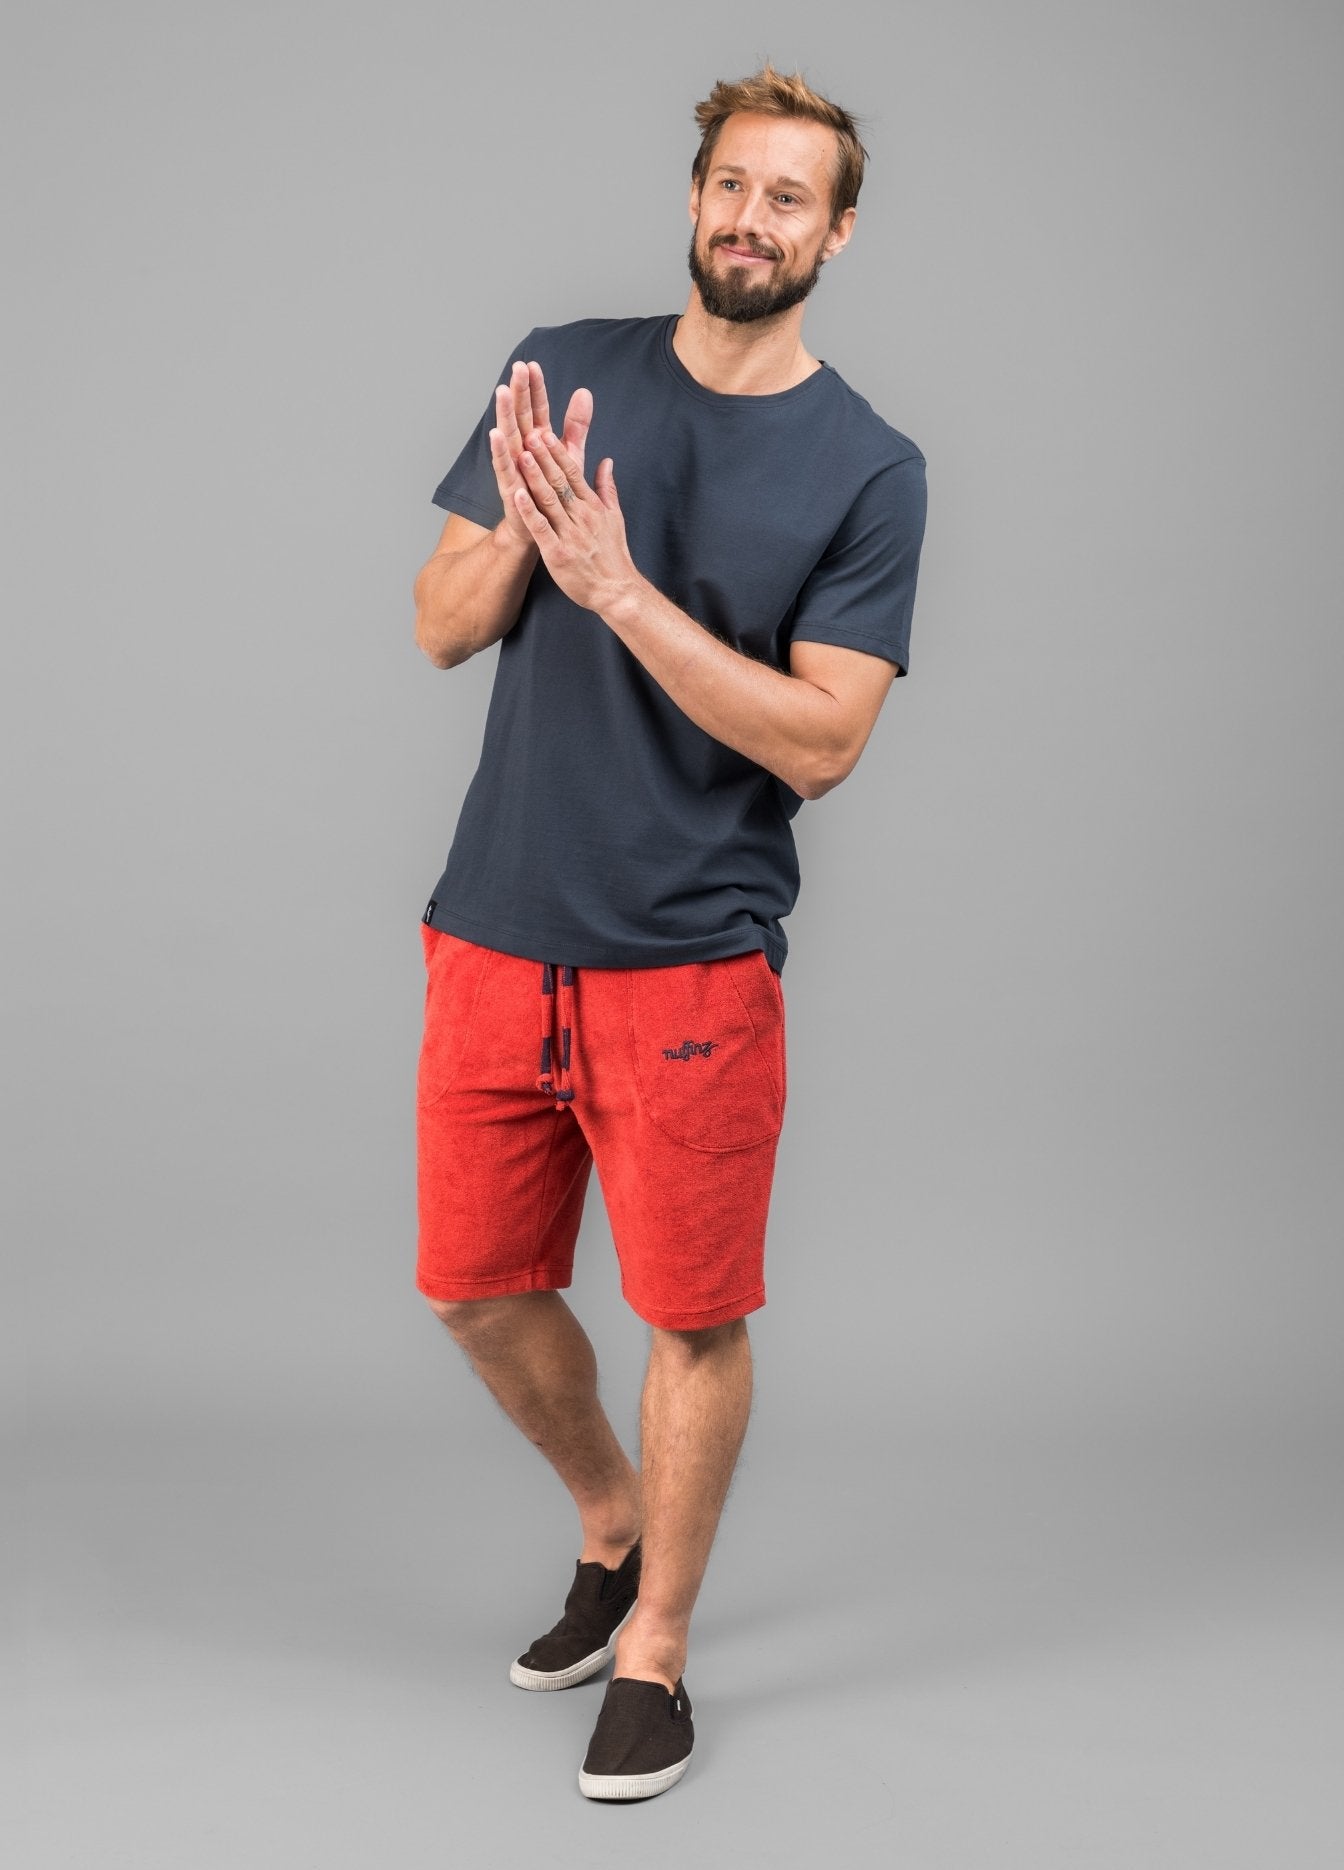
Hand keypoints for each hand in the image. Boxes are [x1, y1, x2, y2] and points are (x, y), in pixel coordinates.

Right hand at [490, 360, 591, 549]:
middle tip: (517, 367)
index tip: (533, 364)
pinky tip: (495, 434)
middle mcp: (522, 449)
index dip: (535, 388)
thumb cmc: (552, 490)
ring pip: (509, 435)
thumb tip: (584, 392)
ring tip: (501, 391)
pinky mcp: (510, 488)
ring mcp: (514, 467)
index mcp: (538, 440)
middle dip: (518, 391)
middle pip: (520, 415)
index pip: (537, 408)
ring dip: (504, 413)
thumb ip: (575, 425)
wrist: (542, 529)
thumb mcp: (569, 454)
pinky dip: (500, 452)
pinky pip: (504, 467)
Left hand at [512, 425, 641, 615]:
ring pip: (549, 500)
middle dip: (543, 457)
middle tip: (528, 433)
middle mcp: (581, 516)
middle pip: (559, 481)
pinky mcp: (558, 554)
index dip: (557, 452)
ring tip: (521, 455)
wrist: (617, 591)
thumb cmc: (613, 556)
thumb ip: (608, 488)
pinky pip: (541, 529)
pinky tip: (517, 495)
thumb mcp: (615, 517)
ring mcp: (569, 534)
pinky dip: (529, 512)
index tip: (544, 432)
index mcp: (592, 506)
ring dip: (534, 477)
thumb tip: (606, 462)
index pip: (573, 473)